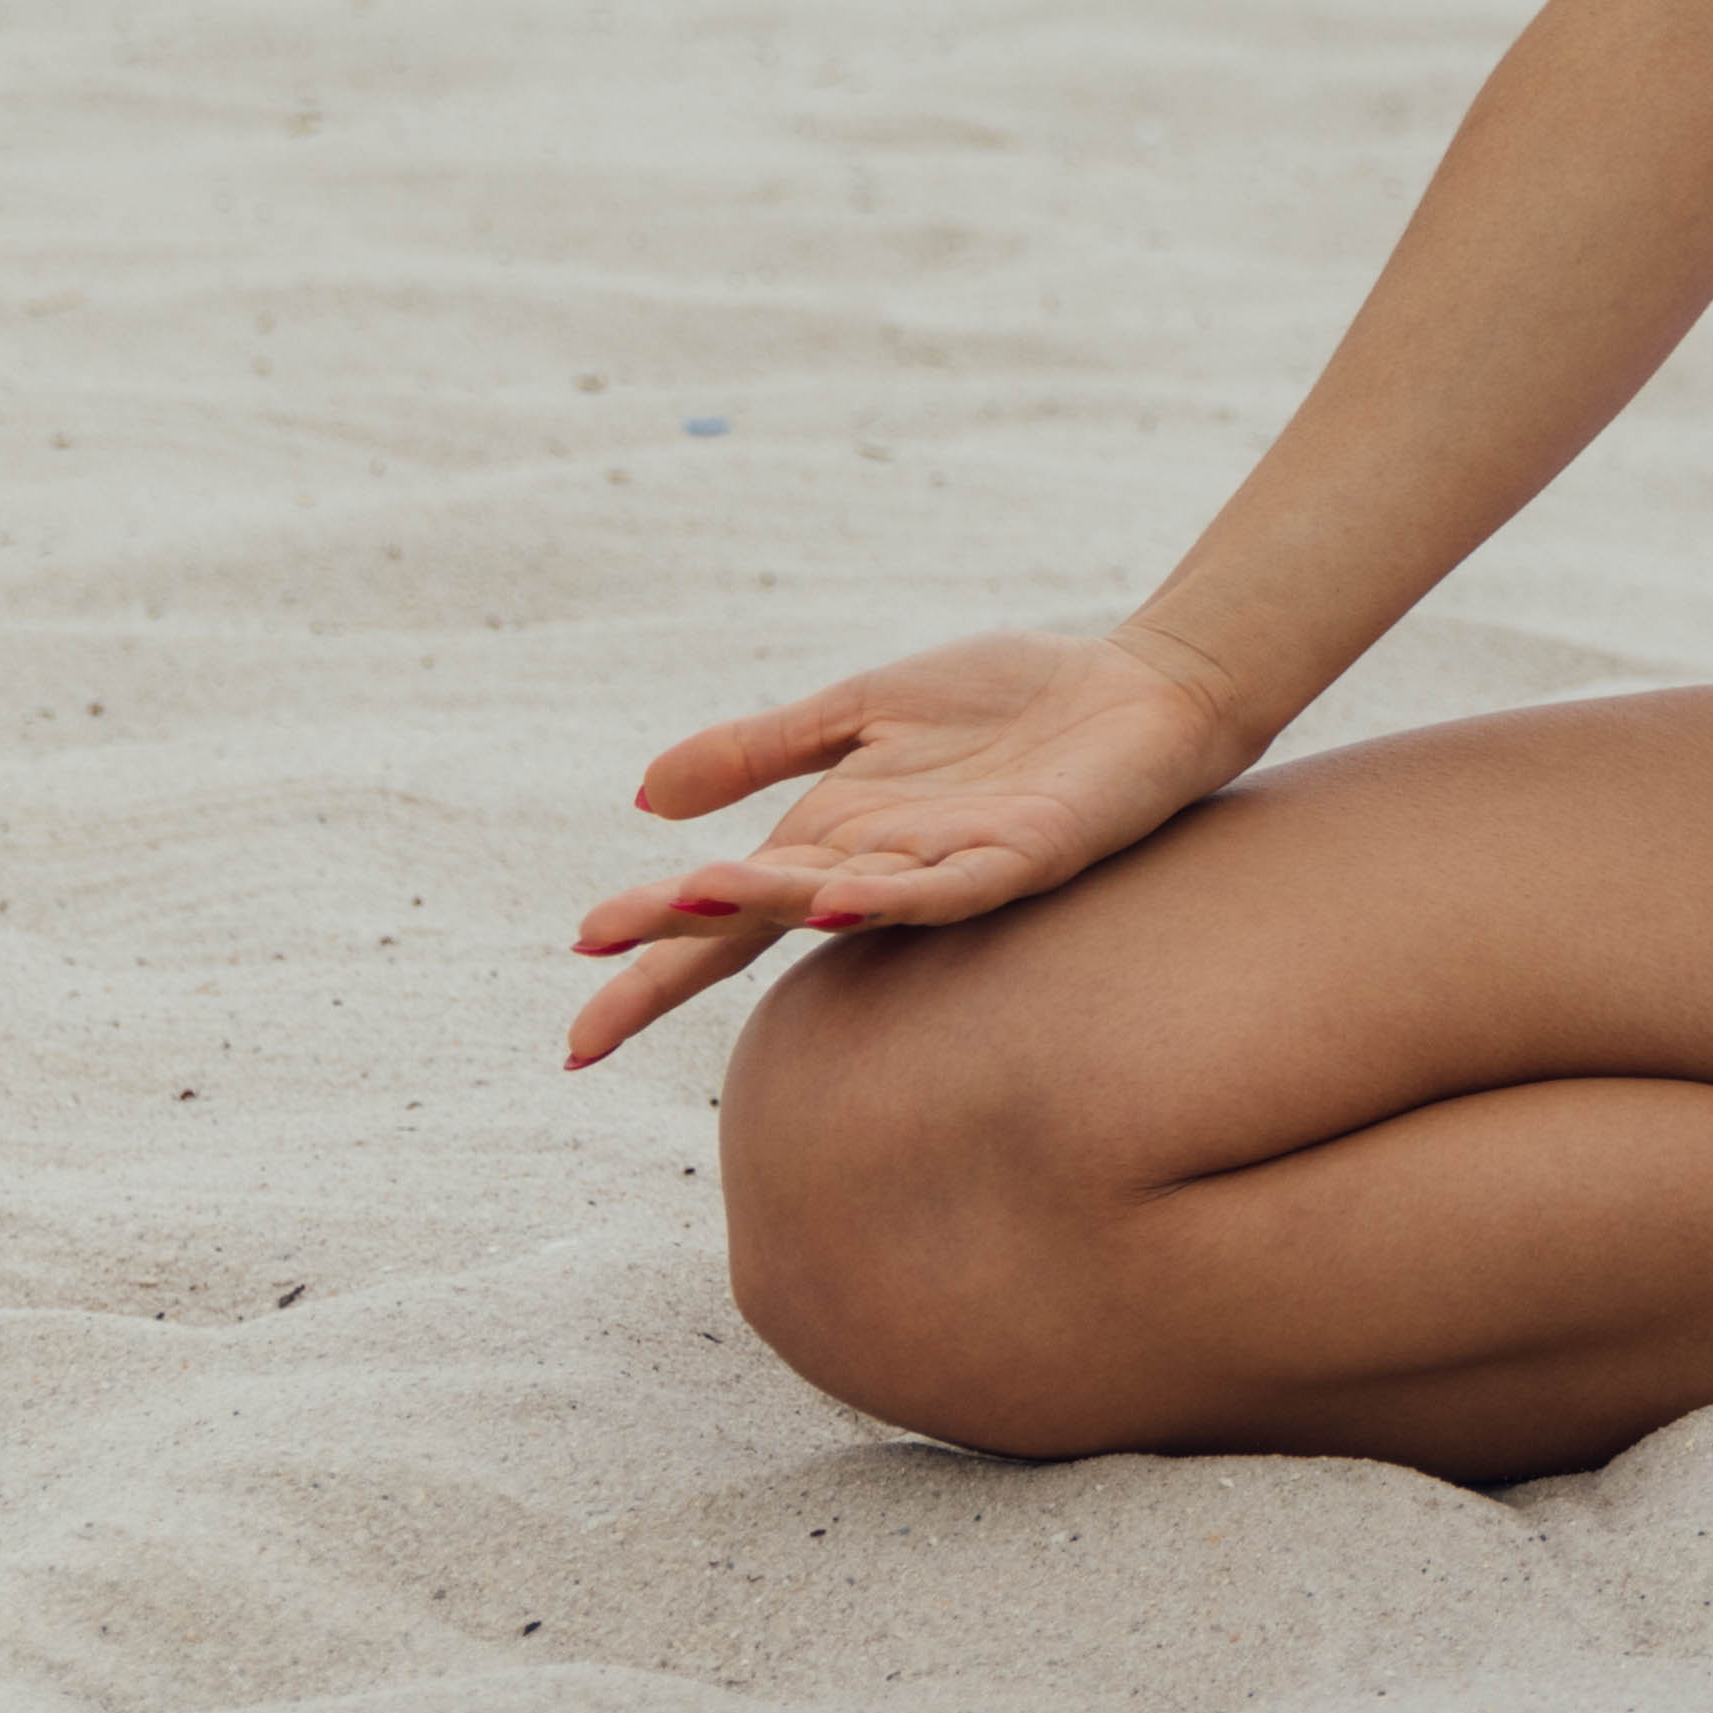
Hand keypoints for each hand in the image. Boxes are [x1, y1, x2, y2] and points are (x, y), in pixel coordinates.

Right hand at [559, 626, 1269, 1067]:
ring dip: (769, 905)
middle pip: (760, 919)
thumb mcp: (859, 710)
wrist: (1139, 691)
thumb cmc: (1009, 705)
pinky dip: (894, 896)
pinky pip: (949, 888)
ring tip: (689, 901)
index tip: (573, 1021)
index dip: (649, 958)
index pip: (718, 913)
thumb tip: (644, 796)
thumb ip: (759, 750)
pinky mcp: (1020, 855)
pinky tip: (841, 899)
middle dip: (678, 948)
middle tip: (595, 992)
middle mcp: (874, 871)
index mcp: (829, 839)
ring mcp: (945, 870)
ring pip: (841, 902)